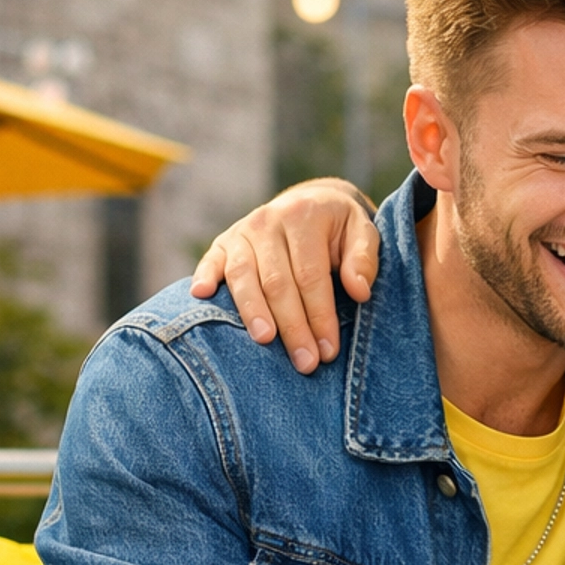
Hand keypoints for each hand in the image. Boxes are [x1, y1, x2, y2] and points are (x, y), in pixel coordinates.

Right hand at [190, 180, 380, 373]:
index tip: (328, 350)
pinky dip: (204, 276)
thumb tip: (359, 291)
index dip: (319, 315)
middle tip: (305, 362)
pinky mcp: (223, 242)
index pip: (311, 275)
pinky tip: (201, 296)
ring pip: (243, 276)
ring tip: (265, 340)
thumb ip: (364, 258)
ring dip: (252, 311)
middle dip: (292, 326)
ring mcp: (242, 231)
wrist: (310, 203)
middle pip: (277, 281)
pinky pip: (210, 261)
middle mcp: (268, 221)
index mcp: (304, 217)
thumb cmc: (339, 228)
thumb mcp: (363, 231)